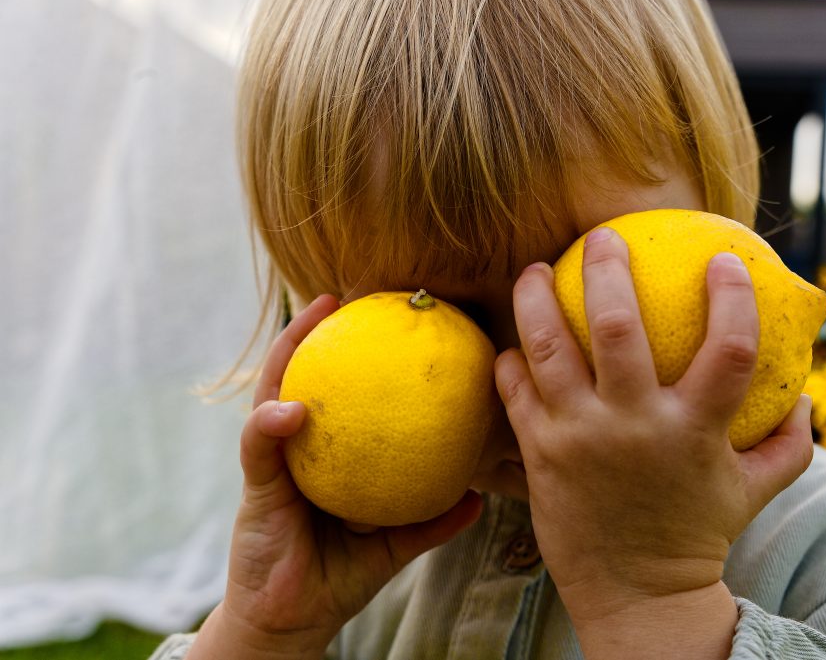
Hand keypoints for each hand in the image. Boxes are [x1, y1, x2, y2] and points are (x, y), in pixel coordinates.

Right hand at [189, 295, 482, 659]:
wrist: (293, 621)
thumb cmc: (338, 576)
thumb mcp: (394, 543)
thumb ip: (431, 519)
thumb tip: (480, 496)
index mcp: (326, 457)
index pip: (339, 395)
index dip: (352, 357)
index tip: (381, 319)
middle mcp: (296, 451)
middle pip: (301, 378)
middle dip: (314, 333)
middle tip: (341, 296)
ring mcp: (272, 465)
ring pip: (271, 394)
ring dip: (287, 353)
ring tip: (311, 318)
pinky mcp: (254, 488)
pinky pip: (259, 447)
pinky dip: (270, 426)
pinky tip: (290, 410)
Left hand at [494, 228, 811, 655]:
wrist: (637, 596)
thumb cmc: (698, 534)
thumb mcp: (756, 491)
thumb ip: (790, 443)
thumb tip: (810, 395)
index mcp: (695, 430)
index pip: (730, 349)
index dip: (733, 297)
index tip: (725, 258)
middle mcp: (635, 426)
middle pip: (617, 327)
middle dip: (608, 268)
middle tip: (602, 237)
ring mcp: (580, 438)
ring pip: (549, 348)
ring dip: (536, 298)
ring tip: (535, 269)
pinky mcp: (540, 454)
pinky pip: (516, 391)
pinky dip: (512, 361)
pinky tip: (515, 343)